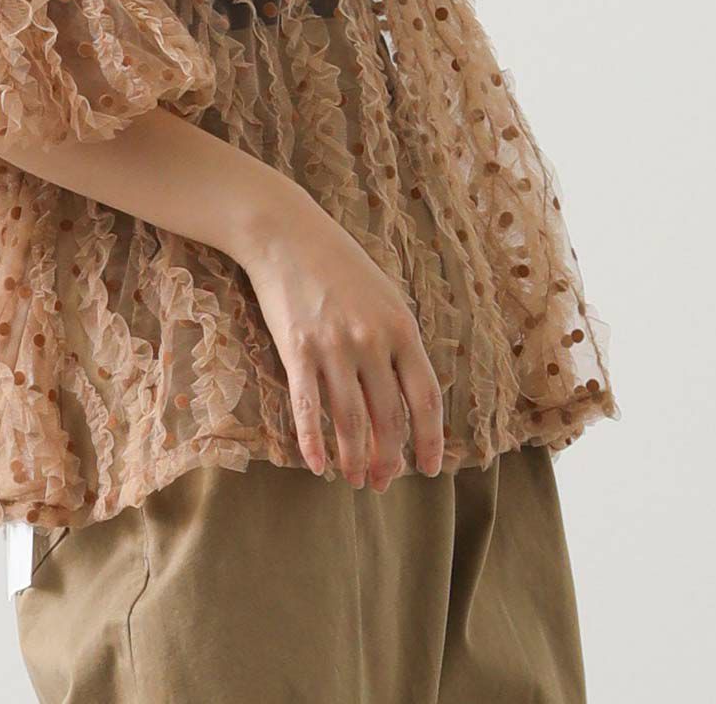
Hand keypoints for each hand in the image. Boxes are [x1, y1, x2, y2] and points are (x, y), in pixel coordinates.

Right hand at [237, 195, 445, 490]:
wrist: (286, 233)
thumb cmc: (338, 262)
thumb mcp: (384, 294)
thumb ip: (398, 340)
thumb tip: (408, 391)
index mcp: (401, 327)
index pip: (426, 398)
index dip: (429, 440)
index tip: (428, 469)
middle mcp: (372, 341)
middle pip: (389, 417)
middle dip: (389, 457)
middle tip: (383, 481)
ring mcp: (334, 346)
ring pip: (351, 420)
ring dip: (354, 458)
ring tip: (355, 478)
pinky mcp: (297, 349)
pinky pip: (308, 407)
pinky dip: (313, 442)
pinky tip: (316, 466)